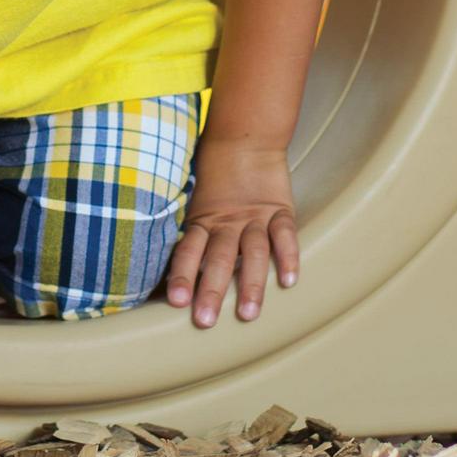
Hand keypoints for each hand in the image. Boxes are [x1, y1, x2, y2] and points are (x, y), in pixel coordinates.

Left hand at [166, 139, 297, 326]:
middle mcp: (228, 223)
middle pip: (218, 258)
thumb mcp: (197, 200)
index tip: (176, 301)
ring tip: (247, 313)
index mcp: (203, 221)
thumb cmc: (215, 174)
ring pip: (252, 253)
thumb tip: (167, 266)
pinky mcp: (280, 209)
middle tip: (204, 320)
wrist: (244, 137)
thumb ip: (192, 232)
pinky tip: (289, 280)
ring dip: (250, 283)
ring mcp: (255, 217)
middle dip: (211, 289)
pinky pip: (284, 233)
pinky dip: (287, 255)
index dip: (182, 274)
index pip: (189, 250)